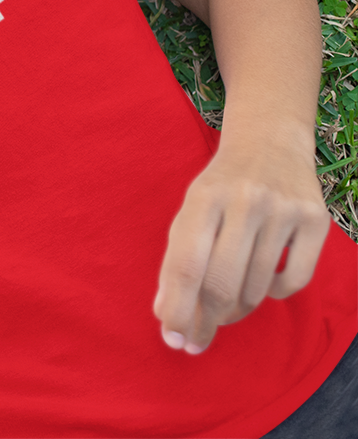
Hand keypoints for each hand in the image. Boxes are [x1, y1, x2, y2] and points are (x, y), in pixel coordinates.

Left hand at [153, 130, 330, 352]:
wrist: (270, 141)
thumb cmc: (222, 186)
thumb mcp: (192, 210)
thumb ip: (178, 260)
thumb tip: (166, 315)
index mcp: (203, 198)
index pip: (187, 266)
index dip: (178, 310)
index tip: (173, 340)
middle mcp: (244, 201)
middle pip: (221, 284)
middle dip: (205, 322)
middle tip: (197, 341)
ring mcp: (283, 210)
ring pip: (256, 289)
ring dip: (236, 309)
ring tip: (226, 307)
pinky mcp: (316, 221)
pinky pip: (293, 282)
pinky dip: (273, 293)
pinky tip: (262, 281)